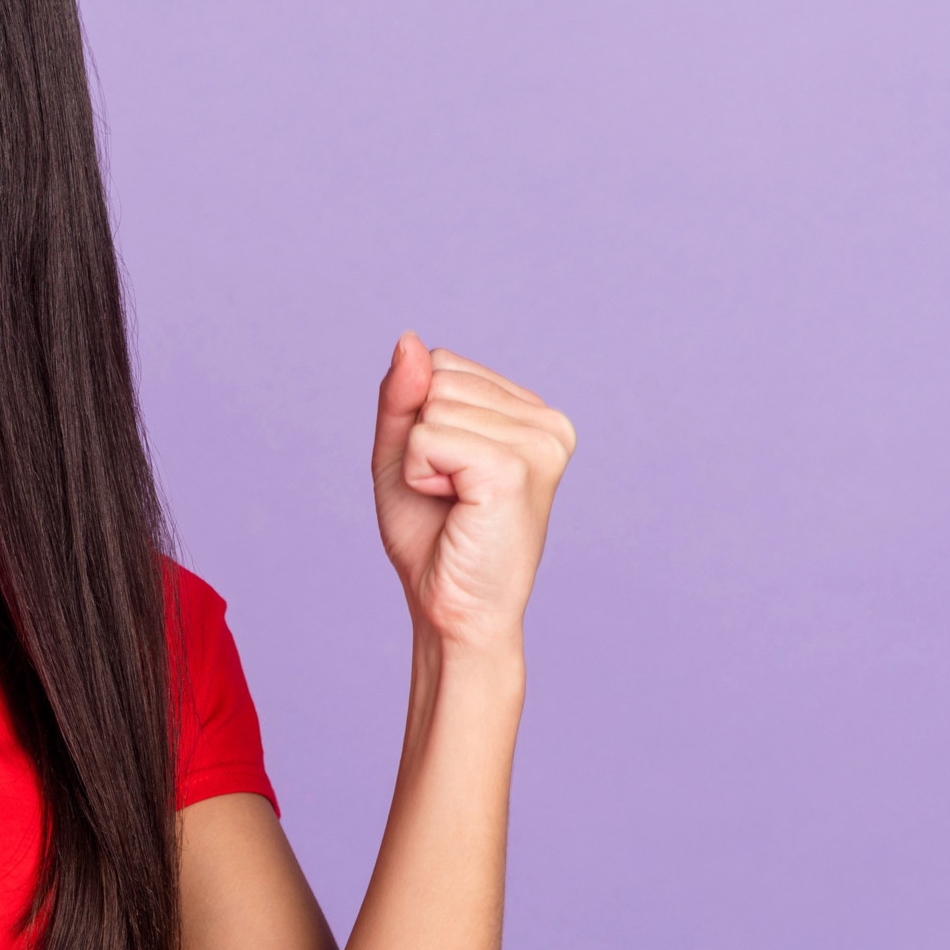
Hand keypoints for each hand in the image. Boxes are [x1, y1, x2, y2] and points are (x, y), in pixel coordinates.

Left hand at [370, 332, 575, 652]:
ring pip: (431, 408)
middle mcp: (546, 422)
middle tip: (450, 494)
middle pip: (436, 379)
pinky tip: (457, 509)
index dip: (419, 420)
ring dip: (421, 461)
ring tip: (457, 503)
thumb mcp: (403, 452)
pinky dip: (421, 475)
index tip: (447, 472)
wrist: (452, 609)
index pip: (442, 364)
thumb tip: (410, 340)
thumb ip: (403, 394)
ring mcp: (539, 442)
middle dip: (420, 439)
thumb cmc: (432, 538)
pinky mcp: (517, 468)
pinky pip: (428, 440)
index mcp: (530, 412)